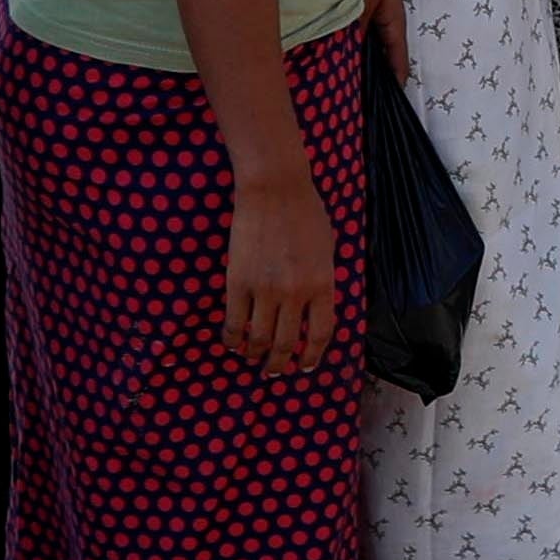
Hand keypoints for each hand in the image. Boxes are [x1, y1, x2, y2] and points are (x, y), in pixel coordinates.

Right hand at [219, 167, 342, 373]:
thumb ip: (322, 282)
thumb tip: (314, 309)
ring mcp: (265, 289)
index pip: (321, 333)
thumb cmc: (305, 213)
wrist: (274, 188)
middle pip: (288, 344)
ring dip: (256, 356)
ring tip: (254, 359)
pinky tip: (234, 344)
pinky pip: (234, 322)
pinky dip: (233, 339)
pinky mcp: (238, 282)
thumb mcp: (327, 250)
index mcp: (324, 285)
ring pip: (259, 339)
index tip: (306, 366)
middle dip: (281, 364)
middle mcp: (296, 293)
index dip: (313, 355)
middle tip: (275, 371)